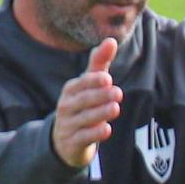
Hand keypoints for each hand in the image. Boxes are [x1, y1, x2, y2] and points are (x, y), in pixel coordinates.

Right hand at [52, 38, 121, 168]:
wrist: (66, 140)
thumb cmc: (82, 106)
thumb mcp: (89, 85)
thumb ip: (100, 63)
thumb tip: (111, 40)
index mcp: (71, 90)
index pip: (80, 84)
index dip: (93, 81)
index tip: (107, 78)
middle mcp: (66, 106)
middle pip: (83, 100)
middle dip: (100, 96)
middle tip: (118, 93)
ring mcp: (68, 125)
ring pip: (84, 119)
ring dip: (100, 113)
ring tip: (115, 108)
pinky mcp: (73, 143)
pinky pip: (83, 138)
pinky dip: (94, 134)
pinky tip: (106, 130)